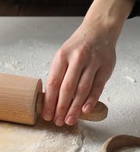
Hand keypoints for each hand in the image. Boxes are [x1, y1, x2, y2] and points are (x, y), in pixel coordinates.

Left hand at [43, 0, 134, 125]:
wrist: (98, 30)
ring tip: (69, 119)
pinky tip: (85, 110)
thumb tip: (50, 99)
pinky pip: (97, 86)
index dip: (49, 101)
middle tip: (57, 121)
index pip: (53, 82)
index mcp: (61, 56)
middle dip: (61, 107)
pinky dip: (91, 99)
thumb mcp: (62, 55)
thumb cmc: (77, 46)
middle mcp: (77, 59)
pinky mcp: (105, 67)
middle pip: (67, 88)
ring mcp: (93, 63)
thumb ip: (58, 74)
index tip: (46, 114)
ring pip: (82, 89)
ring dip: (75, 107)